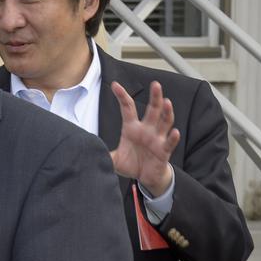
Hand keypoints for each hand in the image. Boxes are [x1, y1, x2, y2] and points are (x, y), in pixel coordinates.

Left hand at [110, 80, 177, 196]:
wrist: (145, 177)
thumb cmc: (131, 164)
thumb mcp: (114, 159)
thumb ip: (102, 154)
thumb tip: (85, 153)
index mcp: (132, 128)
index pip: (127, 108)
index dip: (122, 96)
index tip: (114, 85)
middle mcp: (146, 129)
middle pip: (152, 110)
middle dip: (155, 97)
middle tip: (155, 84)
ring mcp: (157, 139)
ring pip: (164, 122)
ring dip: (166, 112)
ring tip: (167, 102)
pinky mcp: (164, 150)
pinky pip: (169, 143)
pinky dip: (173, 137)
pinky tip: (175, 132)